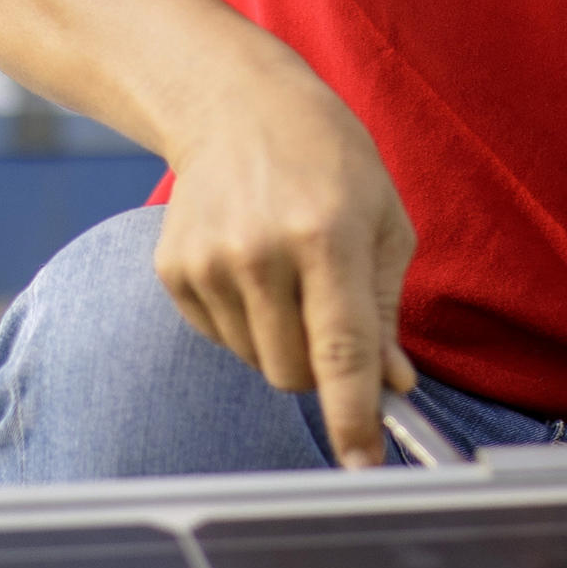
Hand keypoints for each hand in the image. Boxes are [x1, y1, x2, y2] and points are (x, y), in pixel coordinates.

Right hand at [154, 75, 420, 468]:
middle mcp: (260, 253)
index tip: (363, 462)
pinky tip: (252, 265)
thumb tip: (392, 385)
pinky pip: (222, 339)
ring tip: (289, 274)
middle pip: (294, 373)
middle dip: (322, 369)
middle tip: (332, 317)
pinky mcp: (174, 271)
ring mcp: (209, 263)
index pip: (342, 351)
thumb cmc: (326, 157)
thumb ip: (387, 308)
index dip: (354, 416)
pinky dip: (246, 322)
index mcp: (326, 236)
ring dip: (283, 342)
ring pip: (258, 362)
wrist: (233, 104)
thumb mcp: (382, 219)